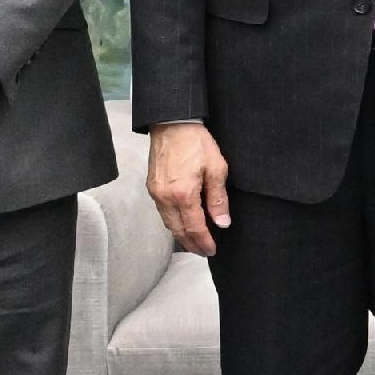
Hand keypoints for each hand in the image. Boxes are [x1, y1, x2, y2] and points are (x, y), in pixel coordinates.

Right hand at [148, 121, 231, 255]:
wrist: (172, 123)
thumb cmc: (196, 142)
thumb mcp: (216, 169)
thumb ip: (218, 199)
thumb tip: (222, 222)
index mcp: (183, 194)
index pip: (195, 228)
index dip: (204, 242)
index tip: (212, 250)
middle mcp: (166, 197)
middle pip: (178, 230)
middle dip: (192, 244)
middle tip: (203, 251)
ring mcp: (156, 193)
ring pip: (168, 223)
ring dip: (181, 235)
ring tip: (194, 242)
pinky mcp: (152, 187)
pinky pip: (162, 212)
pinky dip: (172, 222)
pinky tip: (182, 223)